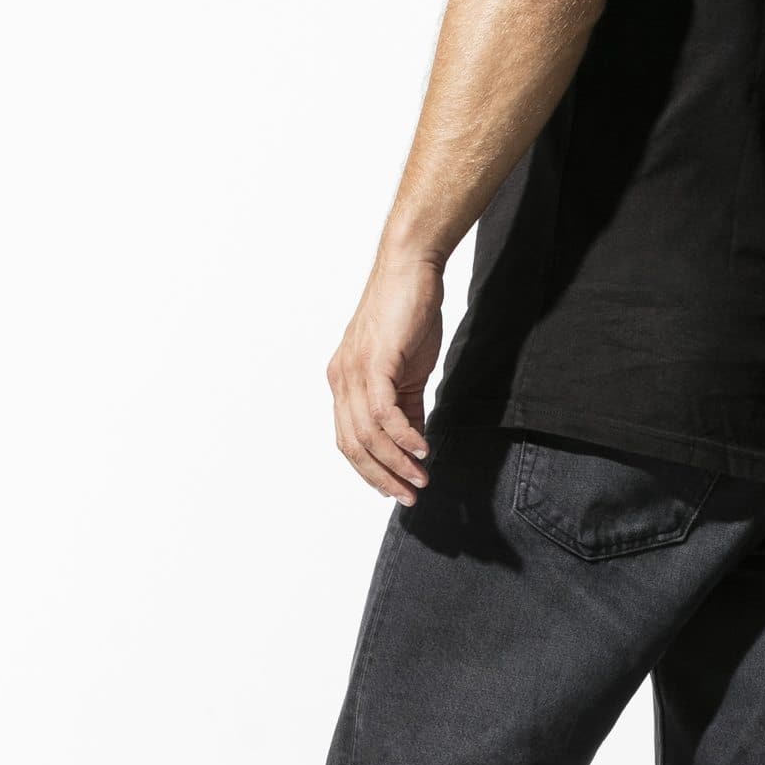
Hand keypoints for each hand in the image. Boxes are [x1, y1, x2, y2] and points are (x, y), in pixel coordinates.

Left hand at [326, 251, 444, 503]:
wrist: (411, 269)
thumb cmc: (409, 314)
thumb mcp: (407, 372)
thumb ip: (407, 409)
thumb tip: (415, 444)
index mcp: (345, 382)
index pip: (350, 440)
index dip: (372, 471)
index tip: (396, 490)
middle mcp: (341, 379)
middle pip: (354, 446)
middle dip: (383, 477)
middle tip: (410, 496)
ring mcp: (354, 371)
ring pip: (368, 435)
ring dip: (396, 463)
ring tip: (421, 478)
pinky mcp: (375, 362)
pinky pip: (384, 414)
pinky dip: (404, 437)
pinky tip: (423, 449)